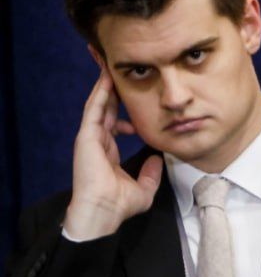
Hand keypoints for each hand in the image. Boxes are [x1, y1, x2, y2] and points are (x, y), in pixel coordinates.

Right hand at [63, 70, 162, 240]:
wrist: (102, 213)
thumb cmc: (119, 205)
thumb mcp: (143, 187)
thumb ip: (151, 173)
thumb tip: (159, 161)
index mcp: (108, 151)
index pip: (115, 122)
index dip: (125, 108)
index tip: (137, 96)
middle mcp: (97, 141)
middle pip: (105, 107)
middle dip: (112, 88)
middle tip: (119, 69)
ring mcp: (90, 138)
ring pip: (99, 104)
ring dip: (104, 84)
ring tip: (110, 64)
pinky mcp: (86, 137)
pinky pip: (94, 109)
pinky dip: (101, 93)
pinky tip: (108, 78)